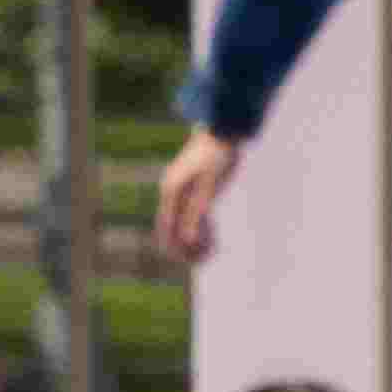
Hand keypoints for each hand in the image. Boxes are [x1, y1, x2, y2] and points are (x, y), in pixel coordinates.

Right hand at [153, 128, 236, 271]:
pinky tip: (212, 238)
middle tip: (204, 259)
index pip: (166, 227)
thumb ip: (197, 214)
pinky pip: (191, 214)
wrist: (224, 129)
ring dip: (194, 239)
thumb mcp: (210, 187)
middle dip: (185, 246)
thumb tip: (188, 241)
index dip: (174, 247)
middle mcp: (171, 192)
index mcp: (171, 191)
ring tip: (211, 252)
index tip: (188, 261)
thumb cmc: (218, 155)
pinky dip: (200, 228)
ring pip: (181, 222)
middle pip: (171, 227)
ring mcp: (180, 190)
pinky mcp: (191, 188)